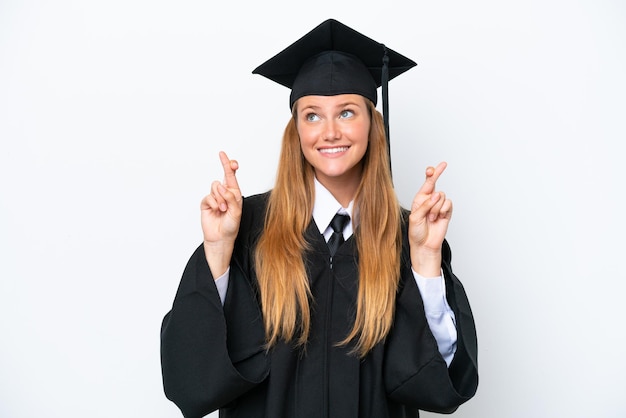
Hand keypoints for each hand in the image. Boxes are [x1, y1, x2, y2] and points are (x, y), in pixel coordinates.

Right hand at [200, 151, 242, 276]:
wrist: (220, 238)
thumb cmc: (231, 226)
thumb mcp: (236, 212)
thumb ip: (231, 198)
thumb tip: (223, 187)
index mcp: (234, 193)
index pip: (232, 176)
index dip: (229, 165)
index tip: (224, 155)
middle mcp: (225, 193)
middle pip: (223, 177)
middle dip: (225, 174)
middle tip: (224, 173)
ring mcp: (215, 198)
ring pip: (215, 186)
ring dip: (221, 198)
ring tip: (223, 209)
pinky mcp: (206, 203)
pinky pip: (208, 196)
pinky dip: (214, 203)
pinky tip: (217, 211)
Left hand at [408, 162, 452, 275]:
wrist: (425, 245)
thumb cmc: (416, 232)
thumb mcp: (415, 217)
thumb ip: (425, 205)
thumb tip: (436, 195)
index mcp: (419, 199)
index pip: (426, 183)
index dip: (431, 173)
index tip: (434, 166)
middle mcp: (429, 200)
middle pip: (435, 183)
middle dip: (437, 174)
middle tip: (443, 165)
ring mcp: (439, 206)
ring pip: (442, 196)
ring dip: (436, 207)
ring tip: (431, 218)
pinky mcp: (446, 212)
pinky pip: (448, 204)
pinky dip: (442, 210)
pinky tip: (438, 218)